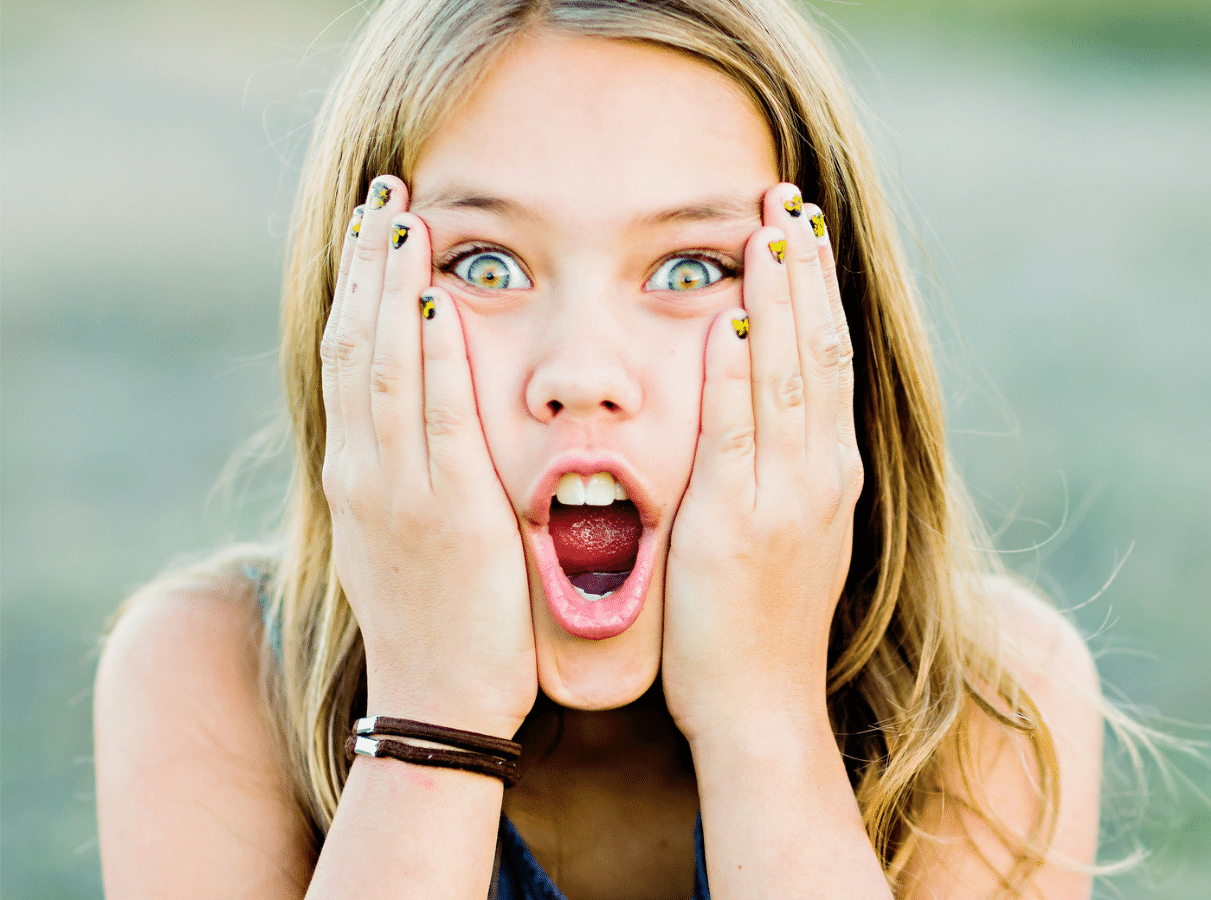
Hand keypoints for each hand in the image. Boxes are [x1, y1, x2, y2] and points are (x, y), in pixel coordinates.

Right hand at [320, 176, 535, 738]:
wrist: (441, 702)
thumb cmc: (440, 622)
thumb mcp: (408, 537)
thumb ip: (411, 474)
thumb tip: (424, 422)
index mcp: (357, 474)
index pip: (348, 357)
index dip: (359, 286)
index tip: (375, 226)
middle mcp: (364, 471)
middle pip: (355, 343)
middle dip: (370, 263)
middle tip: (384, 193)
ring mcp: (398, 490)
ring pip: (383, 366)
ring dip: (394, 286)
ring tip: (404, 218)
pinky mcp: (447, 512)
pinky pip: (435, 418)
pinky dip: (431, 357)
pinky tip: (436, 304)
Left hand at [662, 184, 862, 745]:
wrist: (763, 706)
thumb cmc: (759, 624)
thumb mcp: (786, 532)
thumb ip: (777, 466)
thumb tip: (757, 404)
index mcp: (830, 472)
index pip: (831, 356)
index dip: (818, 287)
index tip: (801, 225)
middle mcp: (822, 474)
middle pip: (822, 348)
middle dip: (804, 267)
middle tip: (788, 195)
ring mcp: (789, 498)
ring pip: (792, 376)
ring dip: (780, 297)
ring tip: (768, 227)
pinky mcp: (741, 525)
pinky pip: (741, 433)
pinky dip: (738, 373)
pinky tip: (731, 319)